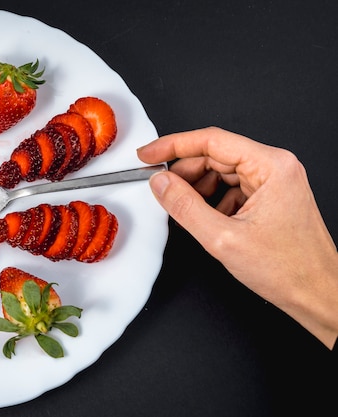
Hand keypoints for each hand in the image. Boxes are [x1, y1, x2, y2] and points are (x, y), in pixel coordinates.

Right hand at [137, 127, 337, 347]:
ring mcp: (275, 181)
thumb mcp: (222, 238)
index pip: (211, 140)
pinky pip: (232, 187)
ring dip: (197, 188)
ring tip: (184, 209)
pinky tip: (205, 219)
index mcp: (271, 166)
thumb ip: (185, 206)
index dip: (173, 145)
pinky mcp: (271, 196)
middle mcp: (276, 167)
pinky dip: (212, 200)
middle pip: (215, 154)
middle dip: (184, 172)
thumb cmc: (288, 269)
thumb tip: (161, 183)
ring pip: (221, 171)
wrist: (317, 293)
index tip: (149, 154)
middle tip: (161, 188)